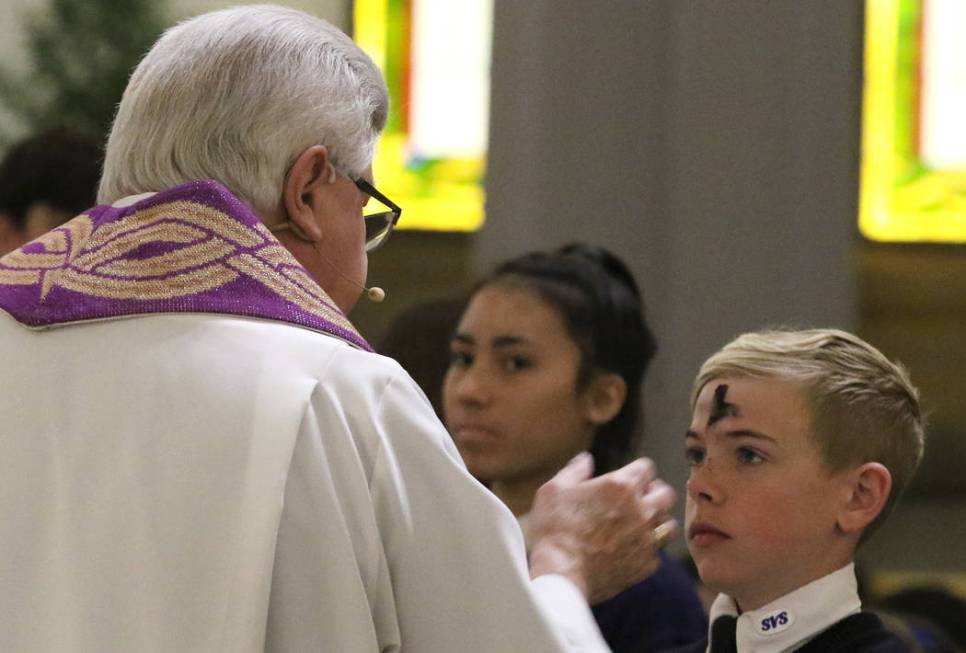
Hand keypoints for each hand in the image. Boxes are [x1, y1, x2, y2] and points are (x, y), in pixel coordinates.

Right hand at [527, 452, 676, 603]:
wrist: (561, 574)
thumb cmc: (555, 529)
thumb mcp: (554, 489)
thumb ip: (574, 470)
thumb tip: (586, 459)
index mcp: (621, 486)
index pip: (646, 468)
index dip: (637, 471)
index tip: (628, 478)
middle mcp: (641, 510)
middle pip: (665, 494)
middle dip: (654, 493)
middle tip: (638, 499)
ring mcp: (647, 539)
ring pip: (668, 524)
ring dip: (656, 521)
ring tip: (639, 525)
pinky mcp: (646, 564)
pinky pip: (657, 552)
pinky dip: (646, 549)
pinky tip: (630, 550)